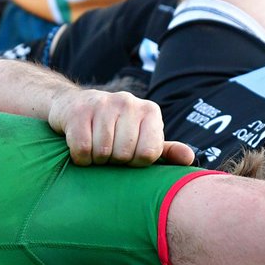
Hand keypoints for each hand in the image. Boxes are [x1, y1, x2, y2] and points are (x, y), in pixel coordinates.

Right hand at [46, 88, 194, 166]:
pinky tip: (82, 148)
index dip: (136, 162)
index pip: (148, 153)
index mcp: (150, 111)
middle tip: (109, 152)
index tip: (129, 155)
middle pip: (124, 154)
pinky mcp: (78, 111)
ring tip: (96, 148)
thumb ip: (165, 150)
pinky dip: (81, 158)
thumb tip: (189, 159)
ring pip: (103, 153)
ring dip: (96, 160)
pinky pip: (83, 149)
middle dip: (115, 161)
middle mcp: (128, 102)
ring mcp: (102, 104)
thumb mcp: (143, 138)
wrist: (74, 105)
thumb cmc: (115, 129)